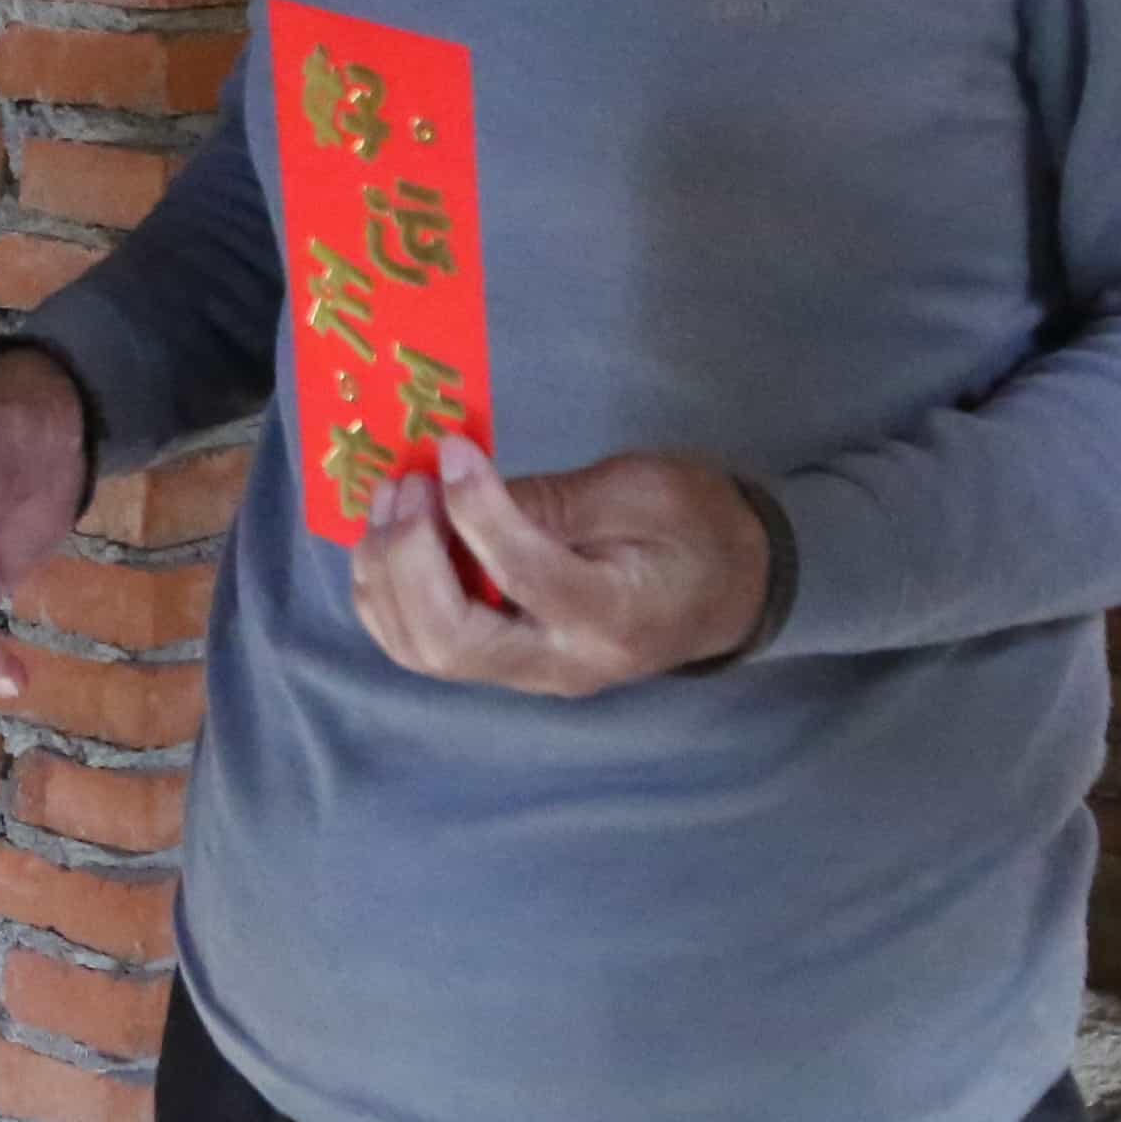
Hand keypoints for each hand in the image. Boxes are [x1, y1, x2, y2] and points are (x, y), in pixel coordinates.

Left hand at [354, 438, 774, 695]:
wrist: (733, 590)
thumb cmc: (698, 529)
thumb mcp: (646, 491)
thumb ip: (558, 499)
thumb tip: (467, 487)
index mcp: (613, 617)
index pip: (523, 576)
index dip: (473, 509)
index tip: (451, 447)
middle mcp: (562, 663)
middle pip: (450, 641)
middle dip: (409, 557)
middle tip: (409, 484)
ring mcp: (529, 674)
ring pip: (424, 651)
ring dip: (386, 575)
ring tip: (392, 501)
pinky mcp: (508, 664)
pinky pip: (425, 647)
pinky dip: (387, 596)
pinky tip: (389, 538)